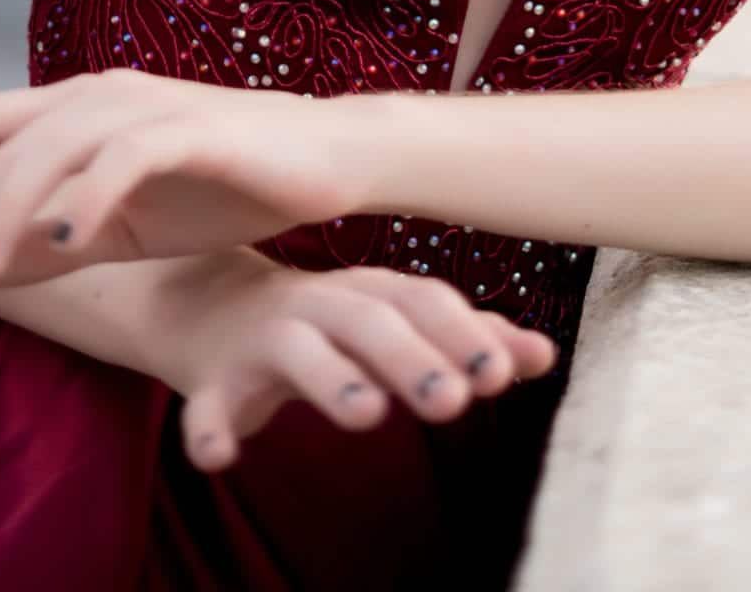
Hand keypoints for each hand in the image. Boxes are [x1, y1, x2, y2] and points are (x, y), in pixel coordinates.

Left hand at [0, 68, 383, 309]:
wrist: (329, 160)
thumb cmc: (224, 185)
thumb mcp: (127, 226)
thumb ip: (56, 244)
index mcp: (81, 110)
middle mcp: (106, 94)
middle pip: (7, 132)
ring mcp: (151, 106)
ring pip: (57, 144)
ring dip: (12, 208)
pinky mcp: (198, 128)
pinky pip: (129, 155)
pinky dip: (89, 193)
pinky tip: (64, 239)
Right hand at [145, 250, 561, 470]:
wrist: (209, 306)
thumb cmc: (327, 321)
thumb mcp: (393, 323)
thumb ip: (463, 340)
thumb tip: (544, 356)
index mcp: (369, 291)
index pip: (422, 299)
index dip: (461, 332)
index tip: (501, 372)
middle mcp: (319, 304)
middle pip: (368, 320)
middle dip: (412, 357)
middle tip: (453, 401)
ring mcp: (263, 338)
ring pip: (297, 351)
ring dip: (332, 379)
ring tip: (368, 415)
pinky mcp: (214, 379)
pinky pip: (206, 404)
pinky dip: (210, 428)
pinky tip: (219, 458)